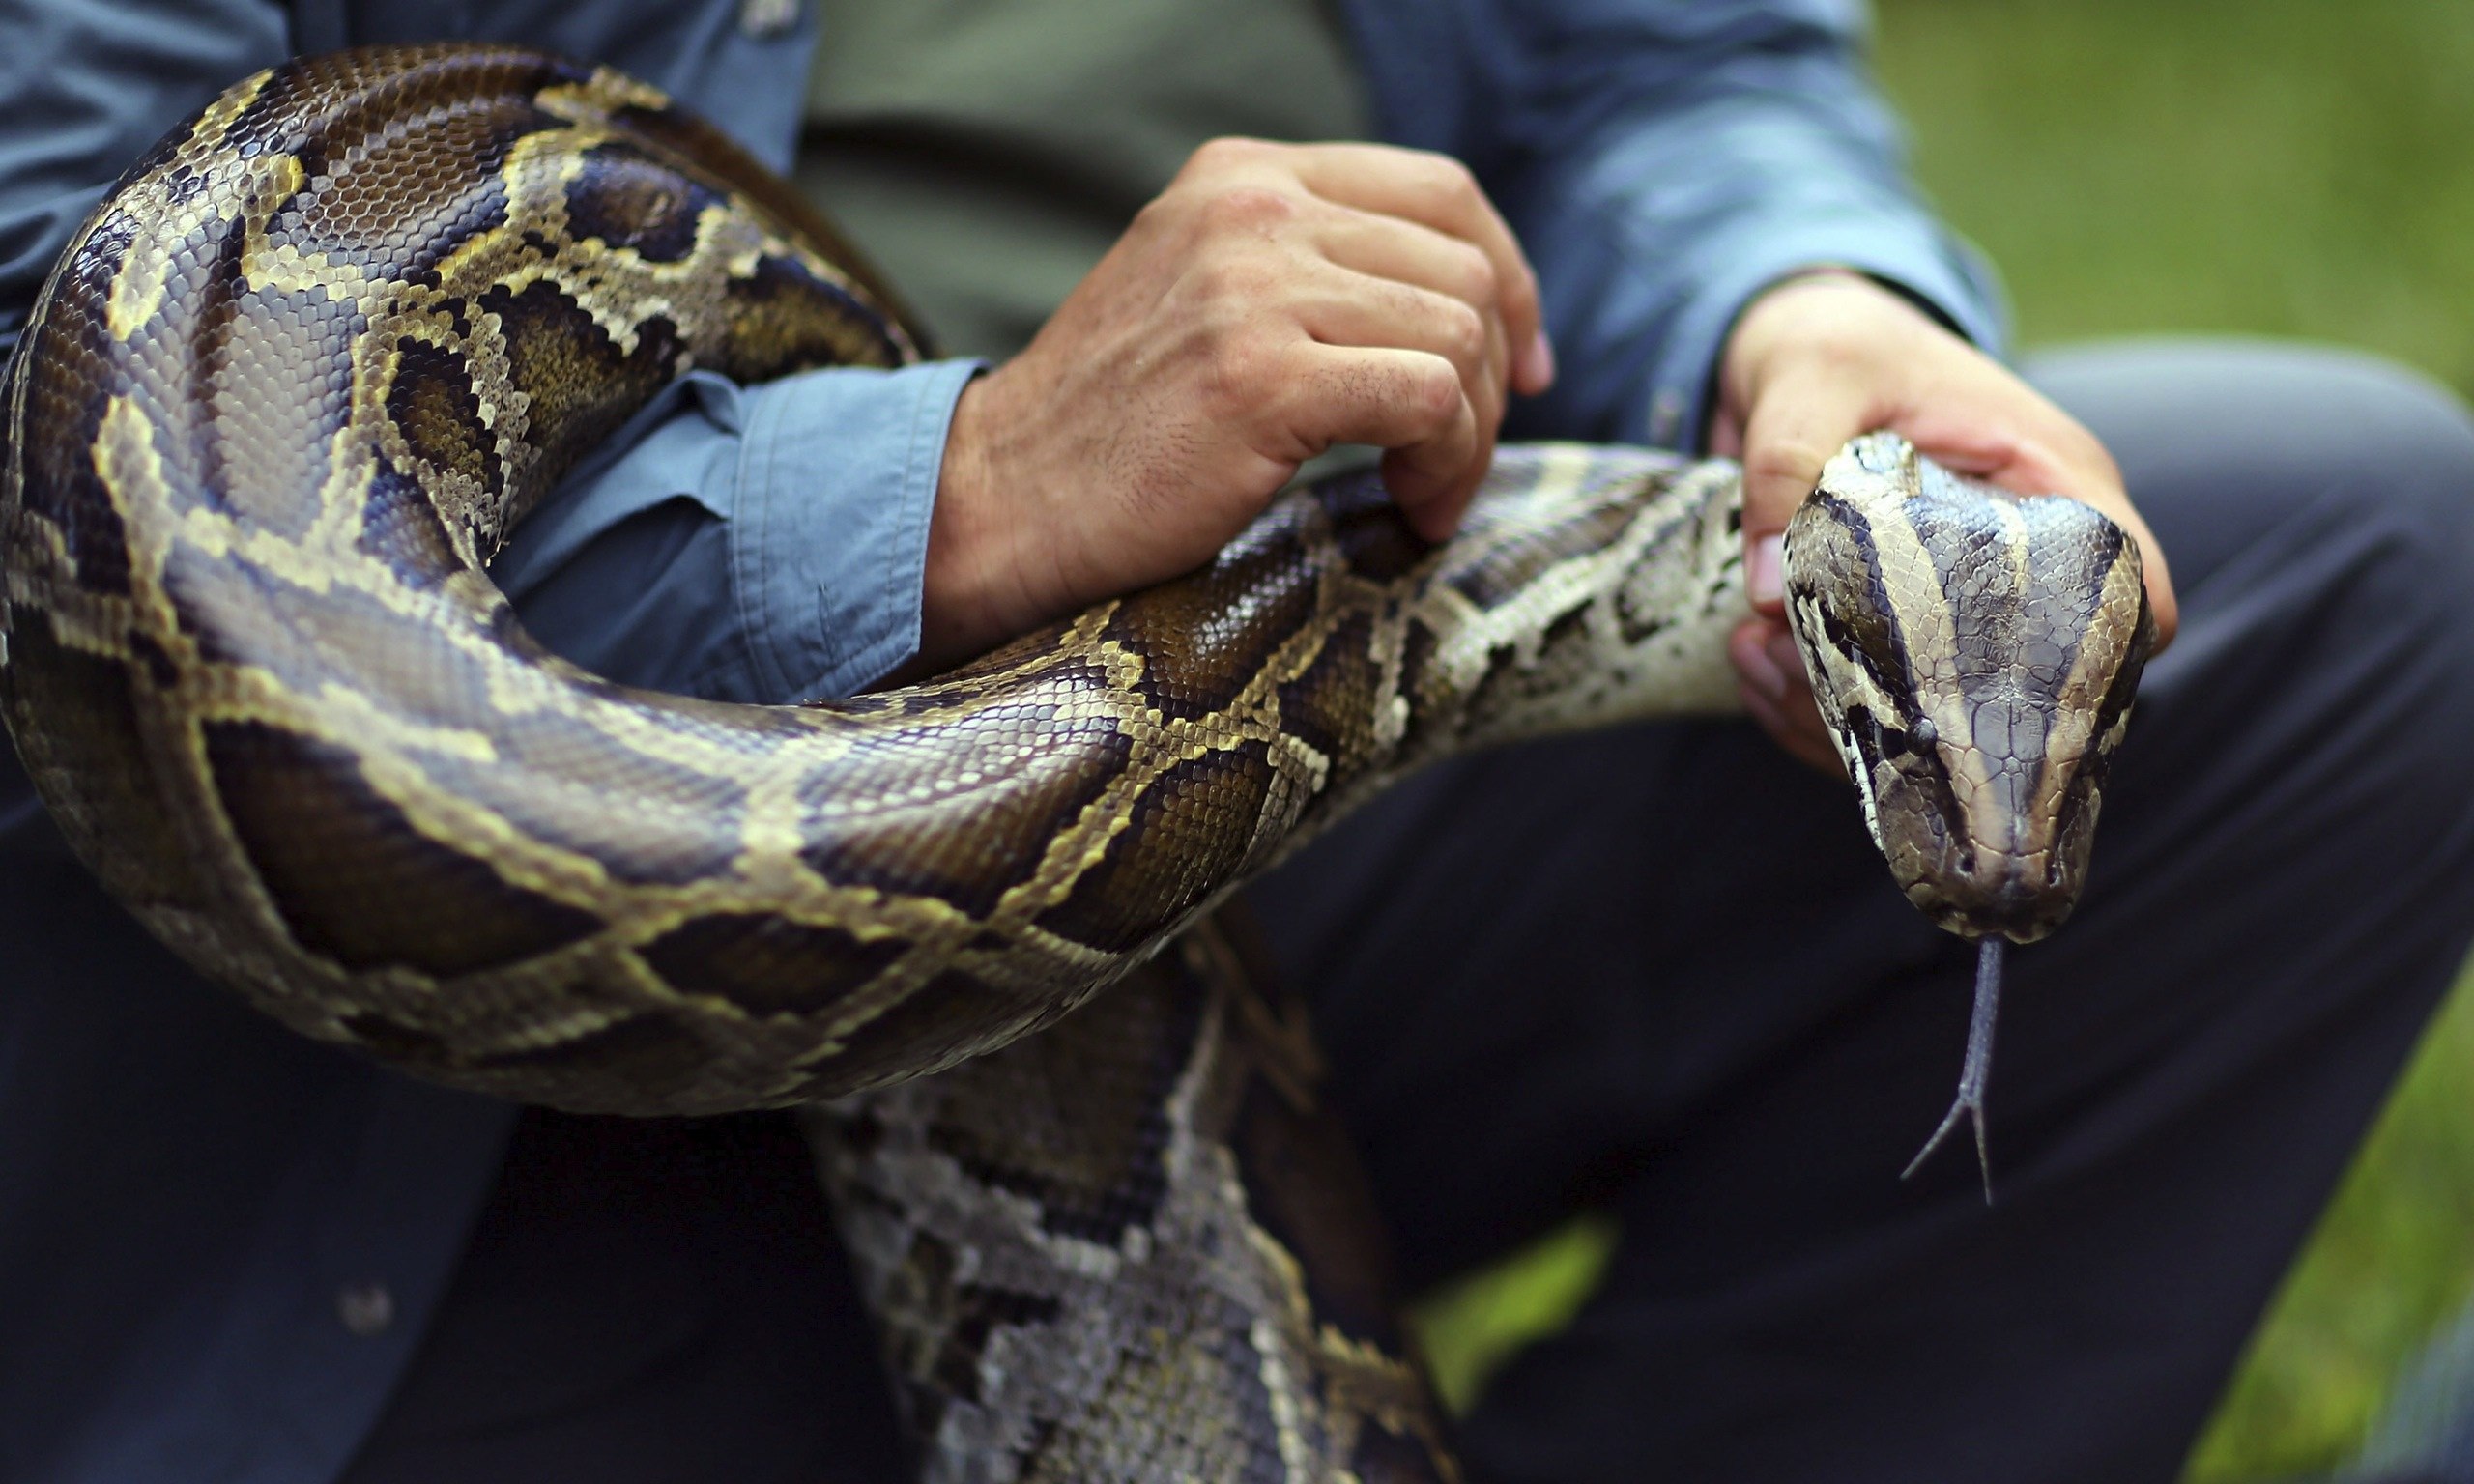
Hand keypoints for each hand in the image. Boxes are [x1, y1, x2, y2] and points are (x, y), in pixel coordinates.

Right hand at [916, 137, 1554, 669]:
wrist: (1000, 500)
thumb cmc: (1113, 430)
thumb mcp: (1204, 297)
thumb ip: (1308, 269)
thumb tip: (1467, 306)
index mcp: (1243, 175)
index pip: (1442, 191)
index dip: (1509, 280)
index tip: (1521, 369)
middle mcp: (1253, 209)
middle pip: (1465, 268)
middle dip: (1491, 379)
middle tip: (1454, 461)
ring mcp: (1253, 287)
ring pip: (1458, 333)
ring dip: (1469, 434)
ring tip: (1422, 493)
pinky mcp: (1260, 376)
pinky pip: (1430, 399)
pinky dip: (1446, 463)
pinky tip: (1408, 506)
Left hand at [1709, 272, 2178, 771]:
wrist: (1788, 347)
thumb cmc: (1833, 343)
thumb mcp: (1811, 374)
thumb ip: (1787, 462)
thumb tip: (1769, 595)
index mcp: (2050, 480)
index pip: (2131, 589)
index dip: (2100, 661)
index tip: (2001, 696)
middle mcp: (2018, 558)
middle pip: (2027, 685)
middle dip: (1921, 712)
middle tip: (1809, 673)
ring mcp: (1956, 603)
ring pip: (1938, 715)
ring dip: (1842, 719)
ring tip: (1757, 661)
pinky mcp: (1891, 632)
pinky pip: (1871, 709)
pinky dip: (1807, 713)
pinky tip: (1748, 667)